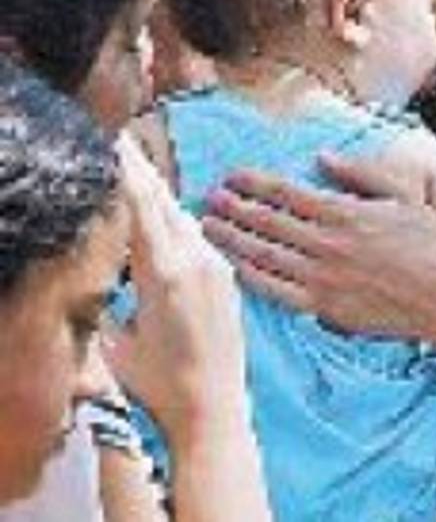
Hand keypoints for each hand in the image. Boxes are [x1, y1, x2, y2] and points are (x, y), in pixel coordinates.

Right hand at [103, 135, 248, 450]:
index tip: (113, 139)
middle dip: (141, 170)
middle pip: (164, 202)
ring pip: (183, 217)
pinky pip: (198, 237)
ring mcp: (217, 269)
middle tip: (119, 137)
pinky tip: (163, 213)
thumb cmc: (160, 386)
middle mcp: (198, 262)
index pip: (142, 206)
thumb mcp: (114, 343)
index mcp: (165, 274)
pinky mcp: (227, 280)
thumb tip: (95, 270)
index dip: (127, 170)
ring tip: (136, 166)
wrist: (216, 410)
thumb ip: (105, 298)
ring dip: (159, 193)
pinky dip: (176, 219)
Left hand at [202, 154, 435, 375]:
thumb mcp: (405, 197)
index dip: (253, 182)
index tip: (231, 176)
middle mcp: (328, 242)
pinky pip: (275, 290)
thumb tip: (323, 157)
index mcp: (346, 211)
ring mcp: (323, 276)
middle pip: (266, 221)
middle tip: (208, 199)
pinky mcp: (324, 306)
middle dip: (233, 207)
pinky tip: (233, 266)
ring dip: (231, 239)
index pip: (286, 192)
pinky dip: (250, 275)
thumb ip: (361, 174)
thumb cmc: (434, 247)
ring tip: (208, 228)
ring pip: (263, 253)